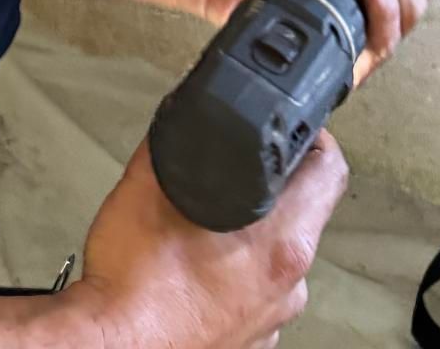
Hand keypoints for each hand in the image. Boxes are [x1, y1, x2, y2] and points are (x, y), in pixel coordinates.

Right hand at [74, 131, 348, 348]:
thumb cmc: (132, 283)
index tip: (293, 129)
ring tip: (207, 231)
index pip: (331, 170)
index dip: (315, 136)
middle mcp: (287, 285)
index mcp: (280, 242)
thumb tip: (187, 113)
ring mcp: (270, 320)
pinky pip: (256, 295)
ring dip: (253, 239)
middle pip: (305, 215)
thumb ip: (178, 138)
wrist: (109, 347)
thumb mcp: (149, 182)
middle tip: (234, 178)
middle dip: (274, 190)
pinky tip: (198, 271)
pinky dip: (236, 278)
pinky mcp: (249, 342)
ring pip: (277, 259)